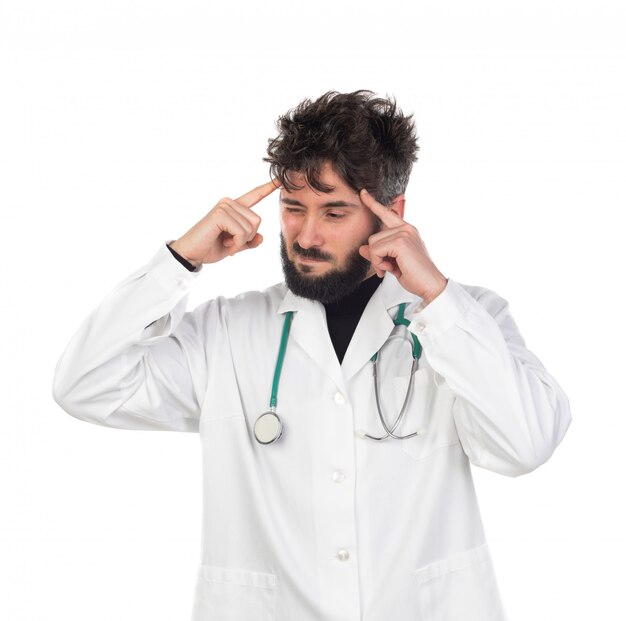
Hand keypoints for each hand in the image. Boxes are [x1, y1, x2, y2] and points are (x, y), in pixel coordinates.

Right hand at [169, 179, 279, 265]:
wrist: (192, 254)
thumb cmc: (210, 248)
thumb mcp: (235, 245)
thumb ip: (249, 241)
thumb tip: (261, 237)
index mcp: (234, 208)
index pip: (254, 195)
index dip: (267, 188)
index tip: (280, 180)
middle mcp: (229, 203)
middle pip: (257, 220)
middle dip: (247, 237)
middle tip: (231, 242)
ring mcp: (224, 207)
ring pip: (251, 227)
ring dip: (241, 242)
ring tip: (226, 243)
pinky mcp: (220, 214)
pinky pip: (242, 232)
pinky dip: (237, 244)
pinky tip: (225, 244)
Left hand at [358, 189, 447, 303]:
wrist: (431, 285)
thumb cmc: (416, 275)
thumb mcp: (392, 263)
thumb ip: (378, 254)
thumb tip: (361, 248)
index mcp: (406, 231)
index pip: (387, 213)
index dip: (373, 204)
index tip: (363, 193)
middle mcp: (406, 228)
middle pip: (373, 237)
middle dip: (375, 256)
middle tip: (386, 268)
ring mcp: (404, 233)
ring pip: (373, 244)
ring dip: (377, 261)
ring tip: (390, 269)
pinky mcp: (400, 242)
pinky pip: (376, 251)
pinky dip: (378, 263)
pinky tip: (390, 269)